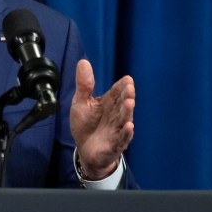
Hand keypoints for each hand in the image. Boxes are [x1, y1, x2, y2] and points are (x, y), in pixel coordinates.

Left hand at [70, 60, 134, 179]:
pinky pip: (122, 139)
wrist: (85, 150)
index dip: (122, 86)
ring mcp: (117, 130)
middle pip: (122, 105)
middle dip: (126, 96)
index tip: (127, 79)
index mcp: (109, 103)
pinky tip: (129, 126)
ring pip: (124, 120)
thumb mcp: (81, 102)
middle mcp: (116, 115)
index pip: (117, 92)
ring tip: (130, 102)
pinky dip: (126, 133)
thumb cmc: (86, 125)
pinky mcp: (115, 144)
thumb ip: (84, 85)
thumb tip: (83, 61)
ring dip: (127, 112)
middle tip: (129, 88)